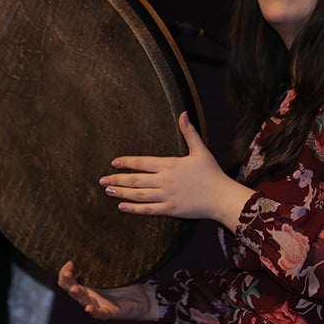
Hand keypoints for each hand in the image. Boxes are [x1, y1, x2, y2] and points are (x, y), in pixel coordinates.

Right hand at [57, 260, 157, 320]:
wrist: (141, 299)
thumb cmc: (124, 284)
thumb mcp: (111, 270)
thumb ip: (104, 259)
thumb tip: (101, 236)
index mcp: (87, 284)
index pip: (68, 280)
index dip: (64, 272)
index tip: (70, 261)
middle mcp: (89, 295)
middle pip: (71, 289)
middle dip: (68, 280)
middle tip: (68, 272)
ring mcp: (97, 305)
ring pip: (83, 301)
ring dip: (78, 295)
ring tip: (75, 288)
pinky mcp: (109, 312)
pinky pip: (99, 313)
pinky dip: (94, 311)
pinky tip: (89, 308)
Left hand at [100, 112, 254, 230]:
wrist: (221, 196)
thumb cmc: (211, 173)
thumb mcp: (200, 150)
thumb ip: (189, 132)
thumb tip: (183, 113)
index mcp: (170, 164)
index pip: (142, 162)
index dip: (127, 162)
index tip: (114, 163)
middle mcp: (165, 180)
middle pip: (136, 179)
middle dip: (117, 179)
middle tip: (102, 180)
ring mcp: (166, 196)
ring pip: (138, 195)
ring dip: (121, 192)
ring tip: (108, 190)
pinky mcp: (170, 209)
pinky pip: (148, 209)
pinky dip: (134, 208)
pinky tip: (122, 206)